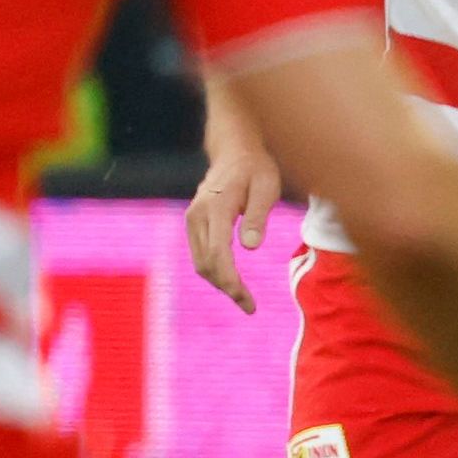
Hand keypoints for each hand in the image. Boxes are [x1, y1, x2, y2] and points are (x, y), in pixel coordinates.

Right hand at [184, 136, 280, 312]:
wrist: (235, 151)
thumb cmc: (256, 169)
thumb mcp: (266, 187)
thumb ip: (257, 216)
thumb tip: (249, 247)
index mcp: (216, 208)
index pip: (218, 254)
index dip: (231, 282)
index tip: (248, 302)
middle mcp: (197, 216)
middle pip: (206, 263)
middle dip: (227, 288)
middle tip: (249, 306)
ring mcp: (192, 219)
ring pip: (200, 262)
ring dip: (219, 283)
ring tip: (243, 298)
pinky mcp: (194, 223)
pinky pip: (200, 254)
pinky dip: (214, 271)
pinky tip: (232, 280)